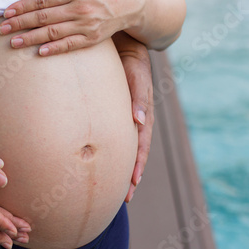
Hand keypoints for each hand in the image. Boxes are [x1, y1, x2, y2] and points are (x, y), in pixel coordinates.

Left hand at [0, 0, 147, 55]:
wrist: (132, 3)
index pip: (42, 0)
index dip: (23, 6)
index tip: (6, 12)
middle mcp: (80, 8)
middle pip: (44, 17)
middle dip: (21, 23)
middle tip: (3, 29)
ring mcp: (86, 25)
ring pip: (53, 33)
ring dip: (31, 38)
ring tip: (14, 42)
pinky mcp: (92, 39)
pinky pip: (70, 45)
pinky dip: (55, 49)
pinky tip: (40, 52)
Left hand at [113, 32, 153, 202]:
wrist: (124, 51)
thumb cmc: (131, 64)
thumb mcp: (137, 79)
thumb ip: (139, 99)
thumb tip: (139, 121)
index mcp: (143, 116)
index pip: (141, 146)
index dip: (137, 165)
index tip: (132, 184)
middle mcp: (137, 122)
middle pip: (135, 154)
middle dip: (131, 176)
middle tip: (125, 198)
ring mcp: (128, 120)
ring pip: (126, 149)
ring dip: (124, 169)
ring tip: (119, 189)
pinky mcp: (116, 115)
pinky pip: (116, 137)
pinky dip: (114, 153)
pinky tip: (104, 162)